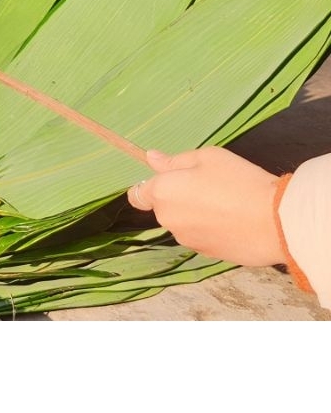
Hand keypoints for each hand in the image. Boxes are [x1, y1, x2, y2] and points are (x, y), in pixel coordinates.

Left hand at [127, 146, 286, 266]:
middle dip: (178, 197)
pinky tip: (233, 221)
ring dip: (194, 215)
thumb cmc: (239, 181)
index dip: (149, 187)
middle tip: (209, 185)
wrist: (275, 222)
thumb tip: (152, 158)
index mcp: (163, 193)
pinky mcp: (206, 255)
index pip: (138, 195)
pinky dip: (210, 229)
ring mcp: (187, 240)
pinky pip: (201, 236)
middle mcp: (168, 219)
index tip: (168, 180)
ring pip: (183, 223)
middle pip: (164, 207)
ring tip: (226, 203)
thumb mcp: (207, 157)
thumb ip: (175, 160)